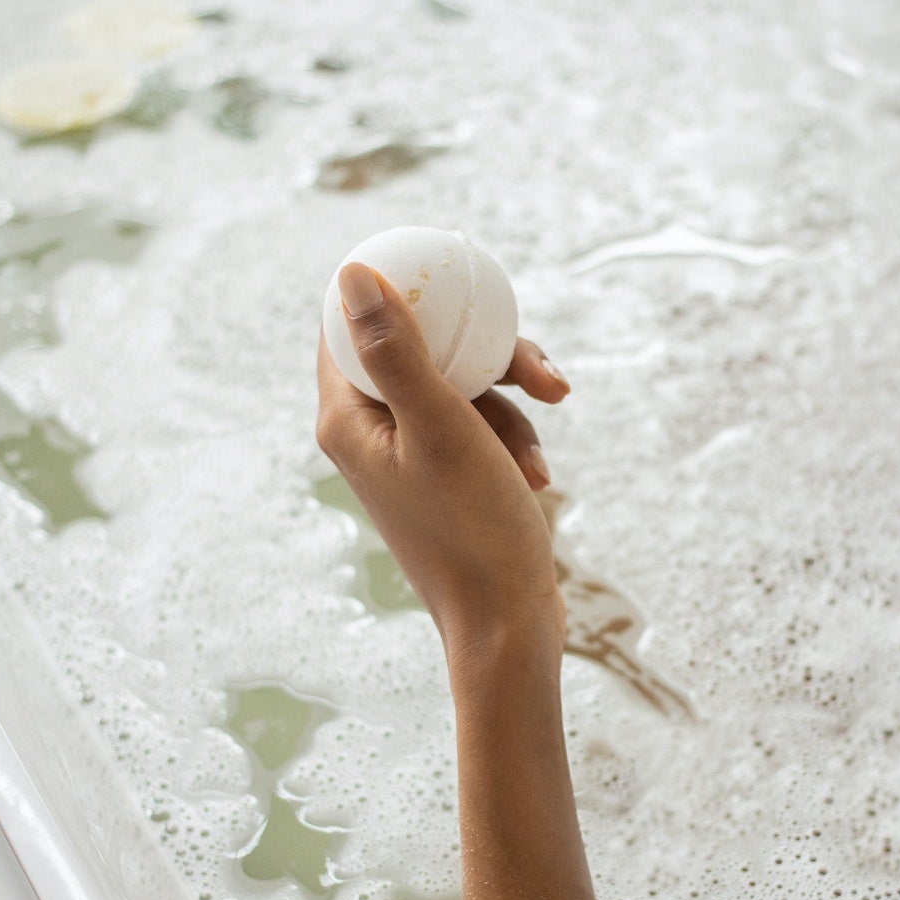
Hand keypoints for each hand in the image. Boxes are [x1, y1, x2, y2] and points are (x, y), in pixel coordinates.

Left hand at [315, 262, 568, 660]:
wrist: (506, 624)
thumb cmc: (473, 531)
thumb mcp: (441, 427)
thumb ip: (397, 351)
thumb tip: (351, 274)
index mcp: (347, 421)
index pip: (349, 326)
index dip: (398, 292)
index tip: (450, 278)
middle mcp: (368, 435)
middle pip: (419, 350)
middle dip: (485, 352)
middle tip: (538, 371)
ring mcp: (407, 457)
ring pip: (459, 387)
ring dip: (510, 401)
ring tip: (551, 425)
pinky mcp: (443, 477)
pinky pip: (477, 427)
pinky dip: (512, 438)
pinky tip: (538, 473)